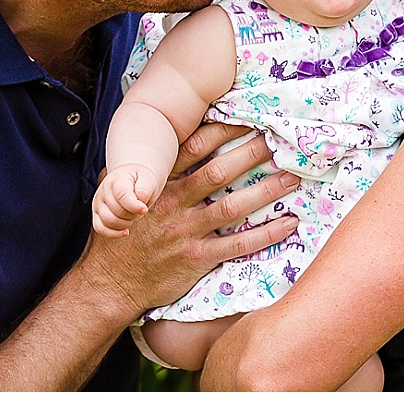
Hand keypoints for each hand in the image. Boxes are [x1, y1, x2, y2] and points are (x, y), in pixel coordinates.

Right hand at [76, 126, 301, 314]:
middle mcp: (174, 204)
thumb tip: (148, 137)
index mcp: (158, 184)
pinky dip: (266, 234)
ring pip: (233, 206)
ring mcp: (187, 231)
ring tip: (293, 178)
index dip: (223, 131)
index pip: (194, 149)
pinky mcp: (198, 258)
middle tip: (280, 140)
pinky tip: (290, 223)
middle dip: (251, 154)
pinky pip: (238, 244)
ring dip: (266, 191)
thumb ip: (137, 168)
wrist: (110, 283)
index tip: (249, 120)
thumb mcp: (117, 194)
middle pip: (219, 172)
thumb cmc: (120, 234)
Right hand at [92, 163, 161, 236]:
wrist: (134, 178)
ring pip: (108, 221)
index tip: (144, 210)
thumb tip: (140, 203)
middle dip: (133, 214)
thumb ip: (145, 190)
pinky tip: (125, 231)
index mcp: (117, 179)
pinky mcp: (97, 214)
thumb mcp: (149, 179)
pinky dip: (113, 233)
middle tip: (141, 209)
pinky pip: (100, 228)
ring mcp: (98, 203)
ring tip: (134, 216)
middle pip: (117, 211)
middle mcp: (104, 190)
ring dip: (125, 224)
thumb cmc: (142, 180)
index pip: (122, 195)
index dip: (134, 206)